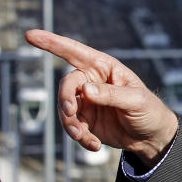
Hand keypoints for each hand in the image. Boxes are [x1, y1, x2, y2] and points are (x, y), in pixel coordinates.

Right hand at [24, 30, 178, 166]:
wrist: (151, 137)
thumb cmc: (149, 111)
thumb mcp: (136, 101)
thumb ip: (112, 95)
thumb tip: (85, 91)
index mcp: (105, 68)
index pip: (75, 52)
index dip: (52, 43)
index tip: (30, 35)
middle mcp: (92, 82)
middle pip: (67, 85)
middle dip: (65, 100)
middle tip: (70, 113)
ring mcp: (86, 101)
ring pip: (65, 109)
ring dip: (70, 124)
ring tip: (84, 136)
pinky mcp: (85, 120)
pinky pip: (72, 127)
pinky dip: (80, 137)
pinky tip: (94, 146)